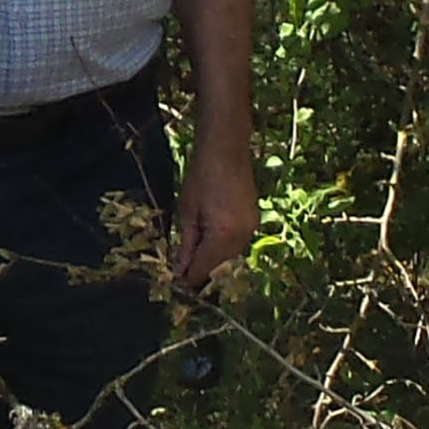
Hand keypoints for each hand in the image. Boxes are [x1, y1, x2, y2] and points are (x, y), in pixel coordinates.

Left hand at [173, 133, 256, 289]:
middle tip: (181, 266)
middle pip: (218, 267)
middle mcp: (242, 236)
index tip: (175, 280)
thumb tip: (179, 271)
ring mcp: (251, 228)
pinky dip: (222, 245)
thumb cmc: (201, 175)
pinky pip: (237, 243)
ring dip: (212, 257)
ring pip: (228, 256)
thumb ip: (185, 245)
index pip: (203, 269)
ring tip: (193, 250)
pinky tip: (209, 237)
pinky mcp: (253, 220)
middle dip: (200, 268)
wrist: (226, 148)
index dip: (188, 277)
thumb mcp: (187, 212)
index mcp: (223, 235)